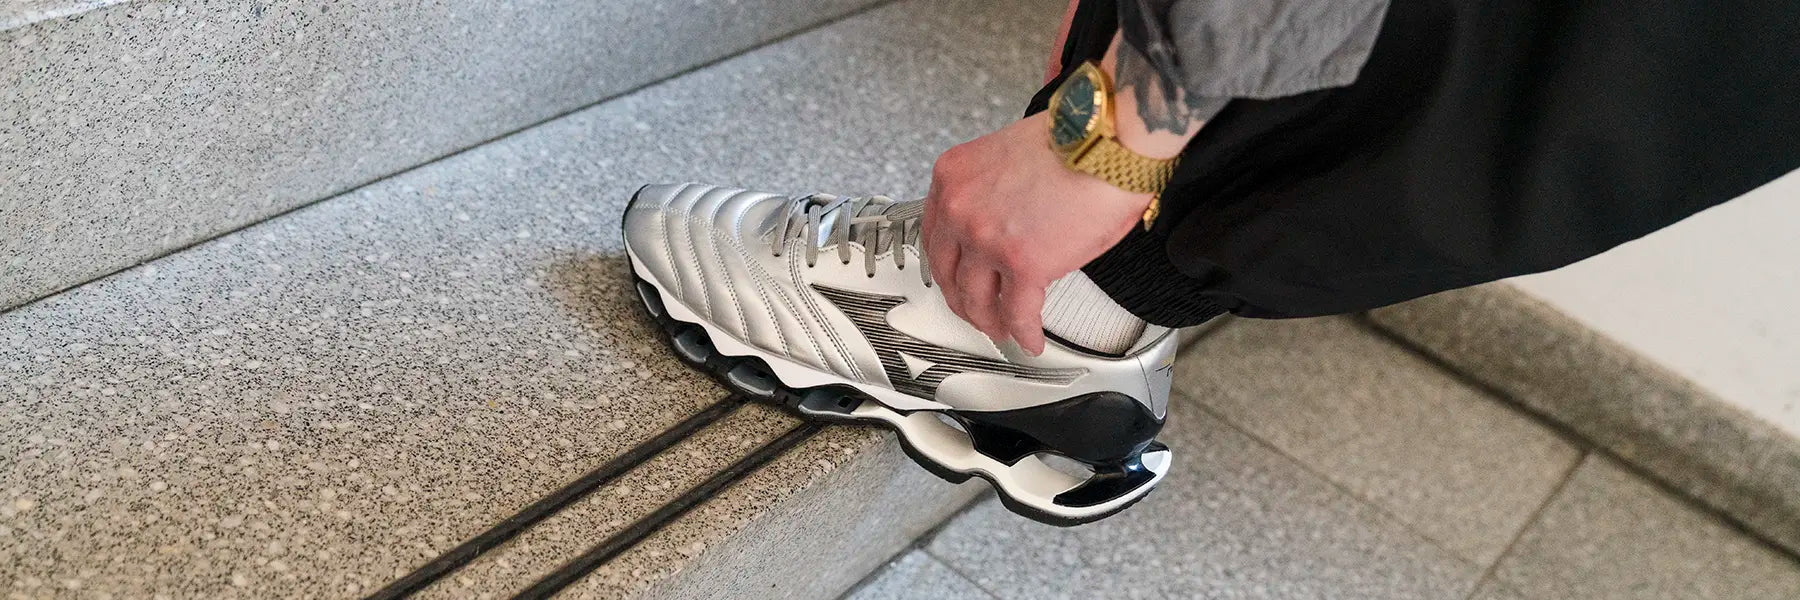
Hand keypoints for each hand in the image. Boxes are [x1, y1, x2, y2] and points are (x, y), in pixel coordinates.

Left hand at [922, 111, 1152, 354]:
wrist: (1107, 141)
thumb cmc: (1074, 141)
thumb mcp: (1006, 156)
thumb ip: (990, 193)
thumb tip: (1001, 225)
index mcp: (952, 178)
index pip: (935, 235)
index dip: (947, 266)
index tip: (955, 277)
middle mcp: (960, 208)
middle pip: (948, 273)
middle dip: (963, 300)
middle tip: (975, 311)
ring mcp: (987, 240)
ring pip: (975, 299)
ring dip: (989, 321)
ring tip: (1002, 330)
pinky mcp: (1023, 265)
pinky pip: (1017, 313)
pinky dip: (1024, 333)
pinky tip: (1030, 339)